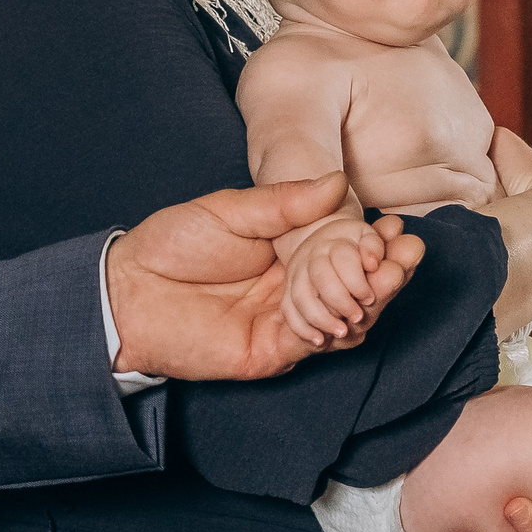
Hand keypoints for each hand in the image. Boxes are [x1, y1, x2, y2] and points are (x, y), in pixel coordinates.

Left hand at [108, 173, 423, 377]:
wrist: (126, 290)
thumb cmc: (171, 244)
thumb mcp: (230, 210)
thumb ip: (284, 202)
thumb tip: (336, 181)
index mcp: (292, 250)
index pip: (348, 247)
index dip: (376, 240)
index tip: (398, 227)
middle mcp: (297, 287)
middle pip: (357, 284)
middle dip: (388, 269)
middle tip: (406, 251)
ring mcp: (288, 320)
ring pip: (346, 316)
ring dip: (373, 298)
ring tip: (388, 273)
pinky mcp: (273, 349)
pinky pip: (315, 341)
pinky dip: (335, 325)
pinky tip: (350, 306)